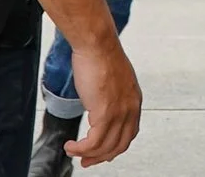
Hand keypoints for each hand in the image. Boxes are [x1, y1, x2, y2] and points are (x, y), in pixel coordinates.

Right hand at [66, 33, 141, 165]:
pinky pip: (93, 143)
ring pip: (105, 147)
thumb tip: (98, 105)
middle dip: (101, 157)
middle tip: (86, 161)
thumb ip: (110, 95)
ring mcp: (119, 112)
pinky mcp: (105, 114)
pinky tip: (71, 146)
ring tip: (73, 151)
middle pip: (119, 145)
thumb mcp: (112, 79)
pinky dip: (81, 149)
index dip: (114, 146)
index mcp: (134, 100)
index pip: (129, 134)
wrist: (97, 44)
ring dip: (87, 154)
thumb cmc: (101, 54)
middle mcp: (130, 109)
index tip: (101, 152)